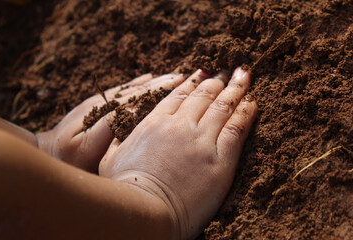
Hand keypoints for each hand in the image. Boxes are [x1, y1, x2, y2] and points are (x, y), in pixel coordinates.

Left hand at [37, 73, 184, 171]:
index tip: (176, 85)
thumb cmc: (69, 158)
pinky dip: (138, 84)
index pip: (134, 100)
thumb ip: (105, 130)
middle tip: (182, 76)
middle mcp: (103, 104)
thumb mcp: (85, 150)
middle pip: (136, 91)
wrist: (49, 152)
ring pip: (132, 89)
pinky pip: (123, 90)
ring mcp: (102, 102)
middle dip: (160, 83)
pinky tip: (150, 78)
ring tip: (174, 76)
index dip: (156, 92)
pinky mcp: (100, 103)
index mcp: (102, 114)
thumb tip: (130, 112)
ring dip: (153, 82)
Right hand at [99, 67, 257, 238]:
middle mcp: (180, 126)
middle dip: (217, 79)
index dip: (194, 80)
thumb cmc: (124, 190)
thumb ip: (117, 140)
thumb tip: (117, 133)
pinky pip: (237, 129)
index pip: (179, 94)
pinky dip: (246, 112)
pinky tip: (253, 101)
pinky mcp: (220, 161)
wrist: (145, 213)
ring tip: (244, 75)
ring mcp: (202, 141)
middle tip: (228, 69)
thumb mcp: (110, 159)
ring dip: (236, 88)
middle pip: (204, 94)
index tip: (204, 73)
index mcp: (155, 122)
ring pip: (223, 106)